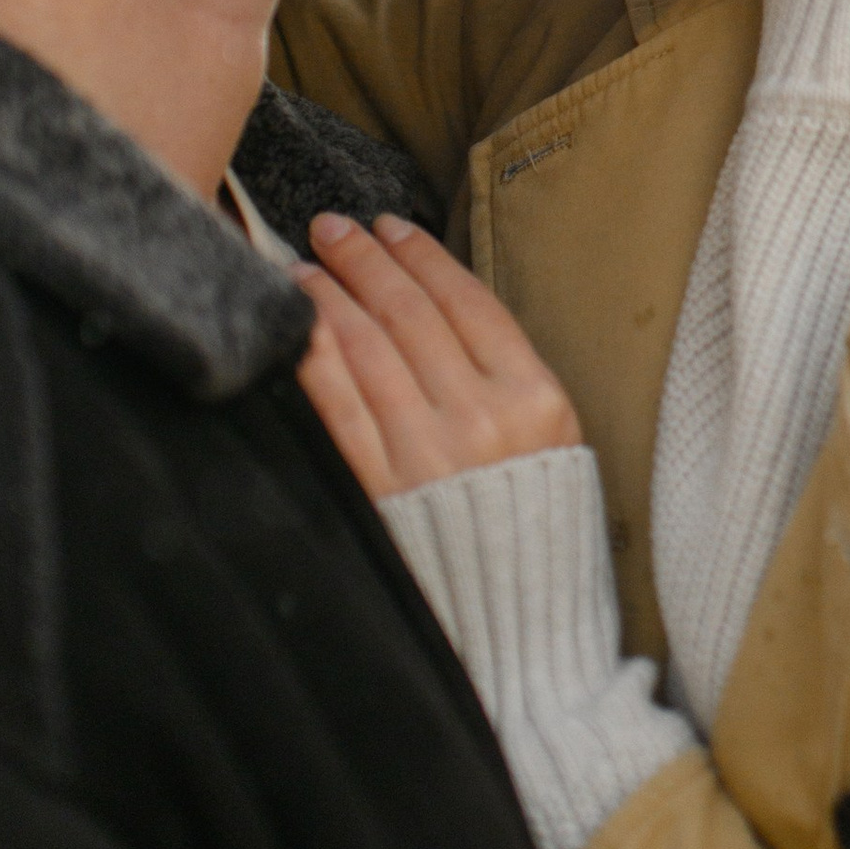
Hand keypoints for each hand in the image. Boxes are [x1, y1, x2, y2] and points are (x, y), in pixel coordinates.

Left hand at [295, 213, 580, 501]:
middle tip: (331, 228)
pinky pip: (337, 402)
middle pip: (410, 312)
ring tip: (306, 268)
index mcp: (536, 399)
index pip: (466, 300)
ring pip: (367, 346)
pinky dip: (313, 352)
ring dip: (331, 296)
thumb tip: (434, 305)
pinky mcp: (379, 487)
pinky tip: (299, 324)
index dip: (420, 254)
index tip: (389, 226)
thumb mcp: (550, 441)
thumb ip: (504, 376)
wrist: (516, 622)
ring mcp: (427, 453)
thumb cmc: (533, 525)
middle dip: (364, 259)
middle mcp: (482, 418)